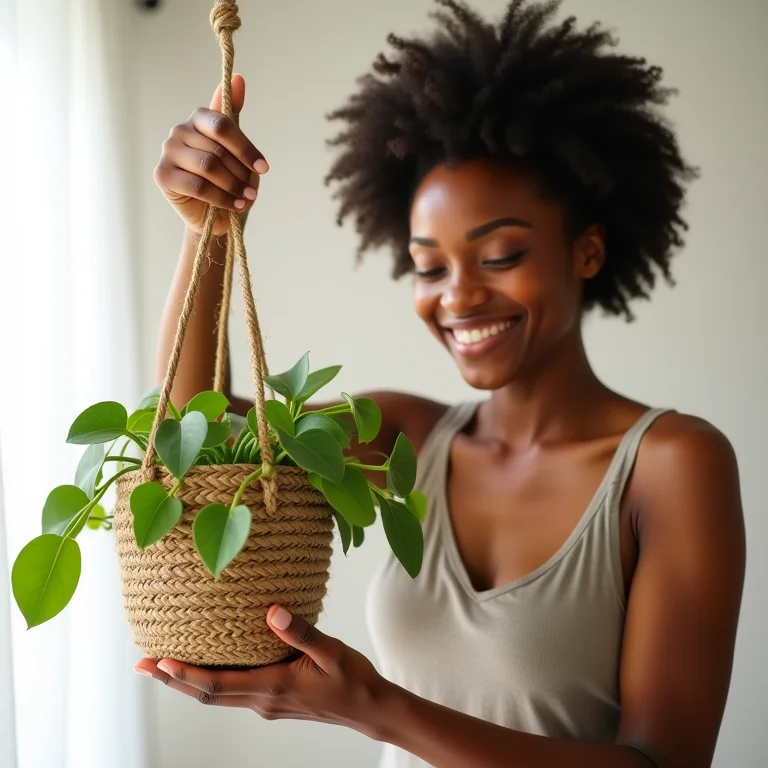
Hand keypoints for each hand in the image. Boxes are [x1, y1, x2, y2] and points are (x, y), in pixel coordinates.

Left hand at [133, 605, 391, 736]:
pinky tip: (206, 668)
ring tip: (161, 666)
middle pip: (206, 694)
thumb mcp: (332, 652)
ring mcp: (266, 704)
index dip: (184, 674)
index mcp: (274, 688)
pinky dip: (209, 682)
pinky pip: (231, 693)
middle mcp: (263, 701)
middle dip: (172, 680)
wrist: (370, 710)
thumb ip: (302, 632)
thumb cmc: (354, 680)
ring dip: (186, 682)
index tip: (158, 660)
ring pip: (215, 696)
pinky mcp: (273, 701)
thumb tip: (271, 612)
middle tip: (142, 664)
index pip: (216, 685)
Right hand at [154, 74, 267, 234]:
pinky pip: (198, 185)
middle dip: (240, 174)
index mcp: (200, 118)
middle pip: (218, 149)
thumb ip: (235, 118)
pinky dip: (221, 198)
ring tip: (244, 199)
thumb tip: (238, 78)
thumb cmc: (229, 180)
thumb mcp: (237, 151)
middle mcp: (180, 130)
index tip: (263, 168)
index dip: (245, 148)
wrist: (215, 215)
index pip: (223, 125)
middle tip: (251, 191)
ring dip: (233, 187)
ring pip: (208, 167)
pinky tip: (234, 206)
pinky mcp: (162, 175)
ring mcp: (168, 151)